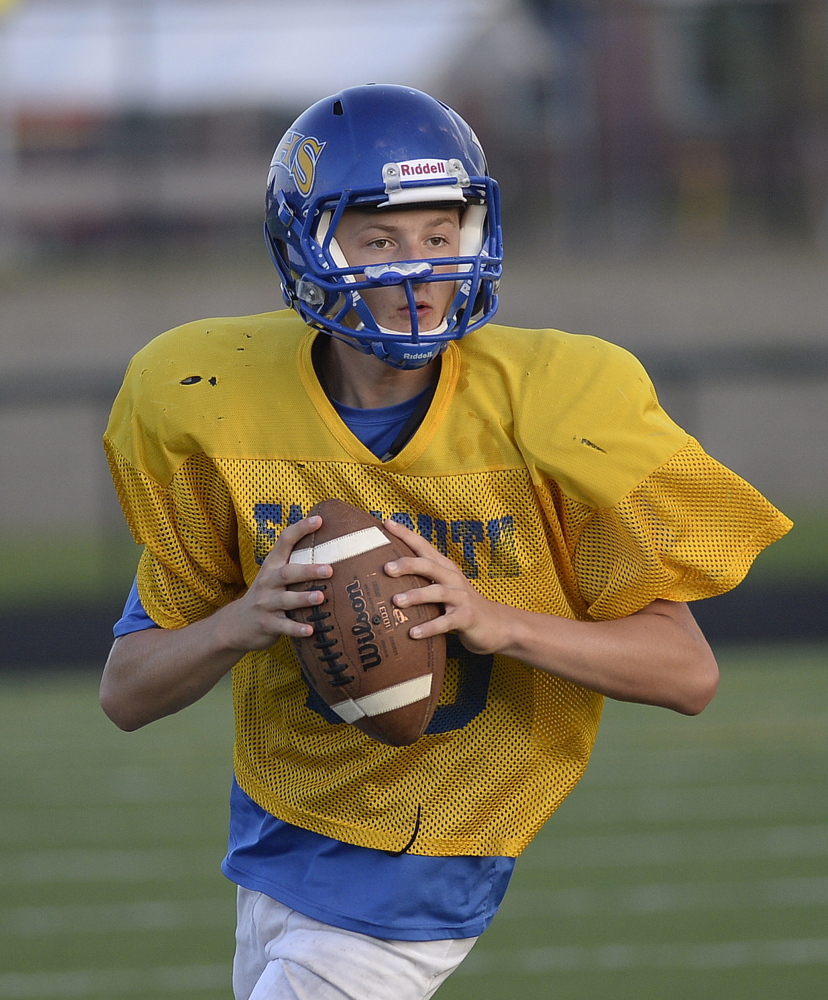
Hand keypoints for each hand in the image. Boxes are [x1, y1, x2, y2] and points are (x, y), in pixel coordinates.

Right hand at [219, 515, 332, 651]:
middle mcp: (267, 582)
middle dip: (308, 570)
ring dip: (303, 598)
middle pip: (287, 573)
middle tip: (329, 569)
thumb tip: (331, 549)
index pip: (284, 541)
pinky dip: (297, 628)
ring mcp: (266, 603)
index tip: (319, 520)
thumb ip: (295, 563)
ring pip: (286, 599)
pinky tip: (311, 630)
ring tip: (321, 597)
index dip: (301, 529)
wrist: (236, 624)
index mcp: (272, 566)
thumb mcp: (274, 576)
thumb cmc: (266, 595)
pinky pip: (283, 627)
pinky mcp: (266, 624)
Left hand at [382, 518, 511, 655]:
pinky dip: (429, 627)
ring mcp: (461, 598)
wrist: (497, 625)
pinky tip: (413, 633)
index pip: (423, 547)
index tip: (386, 523)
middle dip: (408, 565)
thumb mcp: (444, 589)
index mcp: (445, 569)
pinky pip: (446, 622)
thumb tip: (387, 579)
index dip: (406, 534)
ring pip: (437, 592)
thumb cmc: (461, 605)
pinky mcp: (466, 618)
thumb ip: (422, 582)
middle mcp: (453, 579)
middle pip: (429, 566)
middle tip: (386, 568)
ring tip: (396, 601)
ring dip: (416, 596)